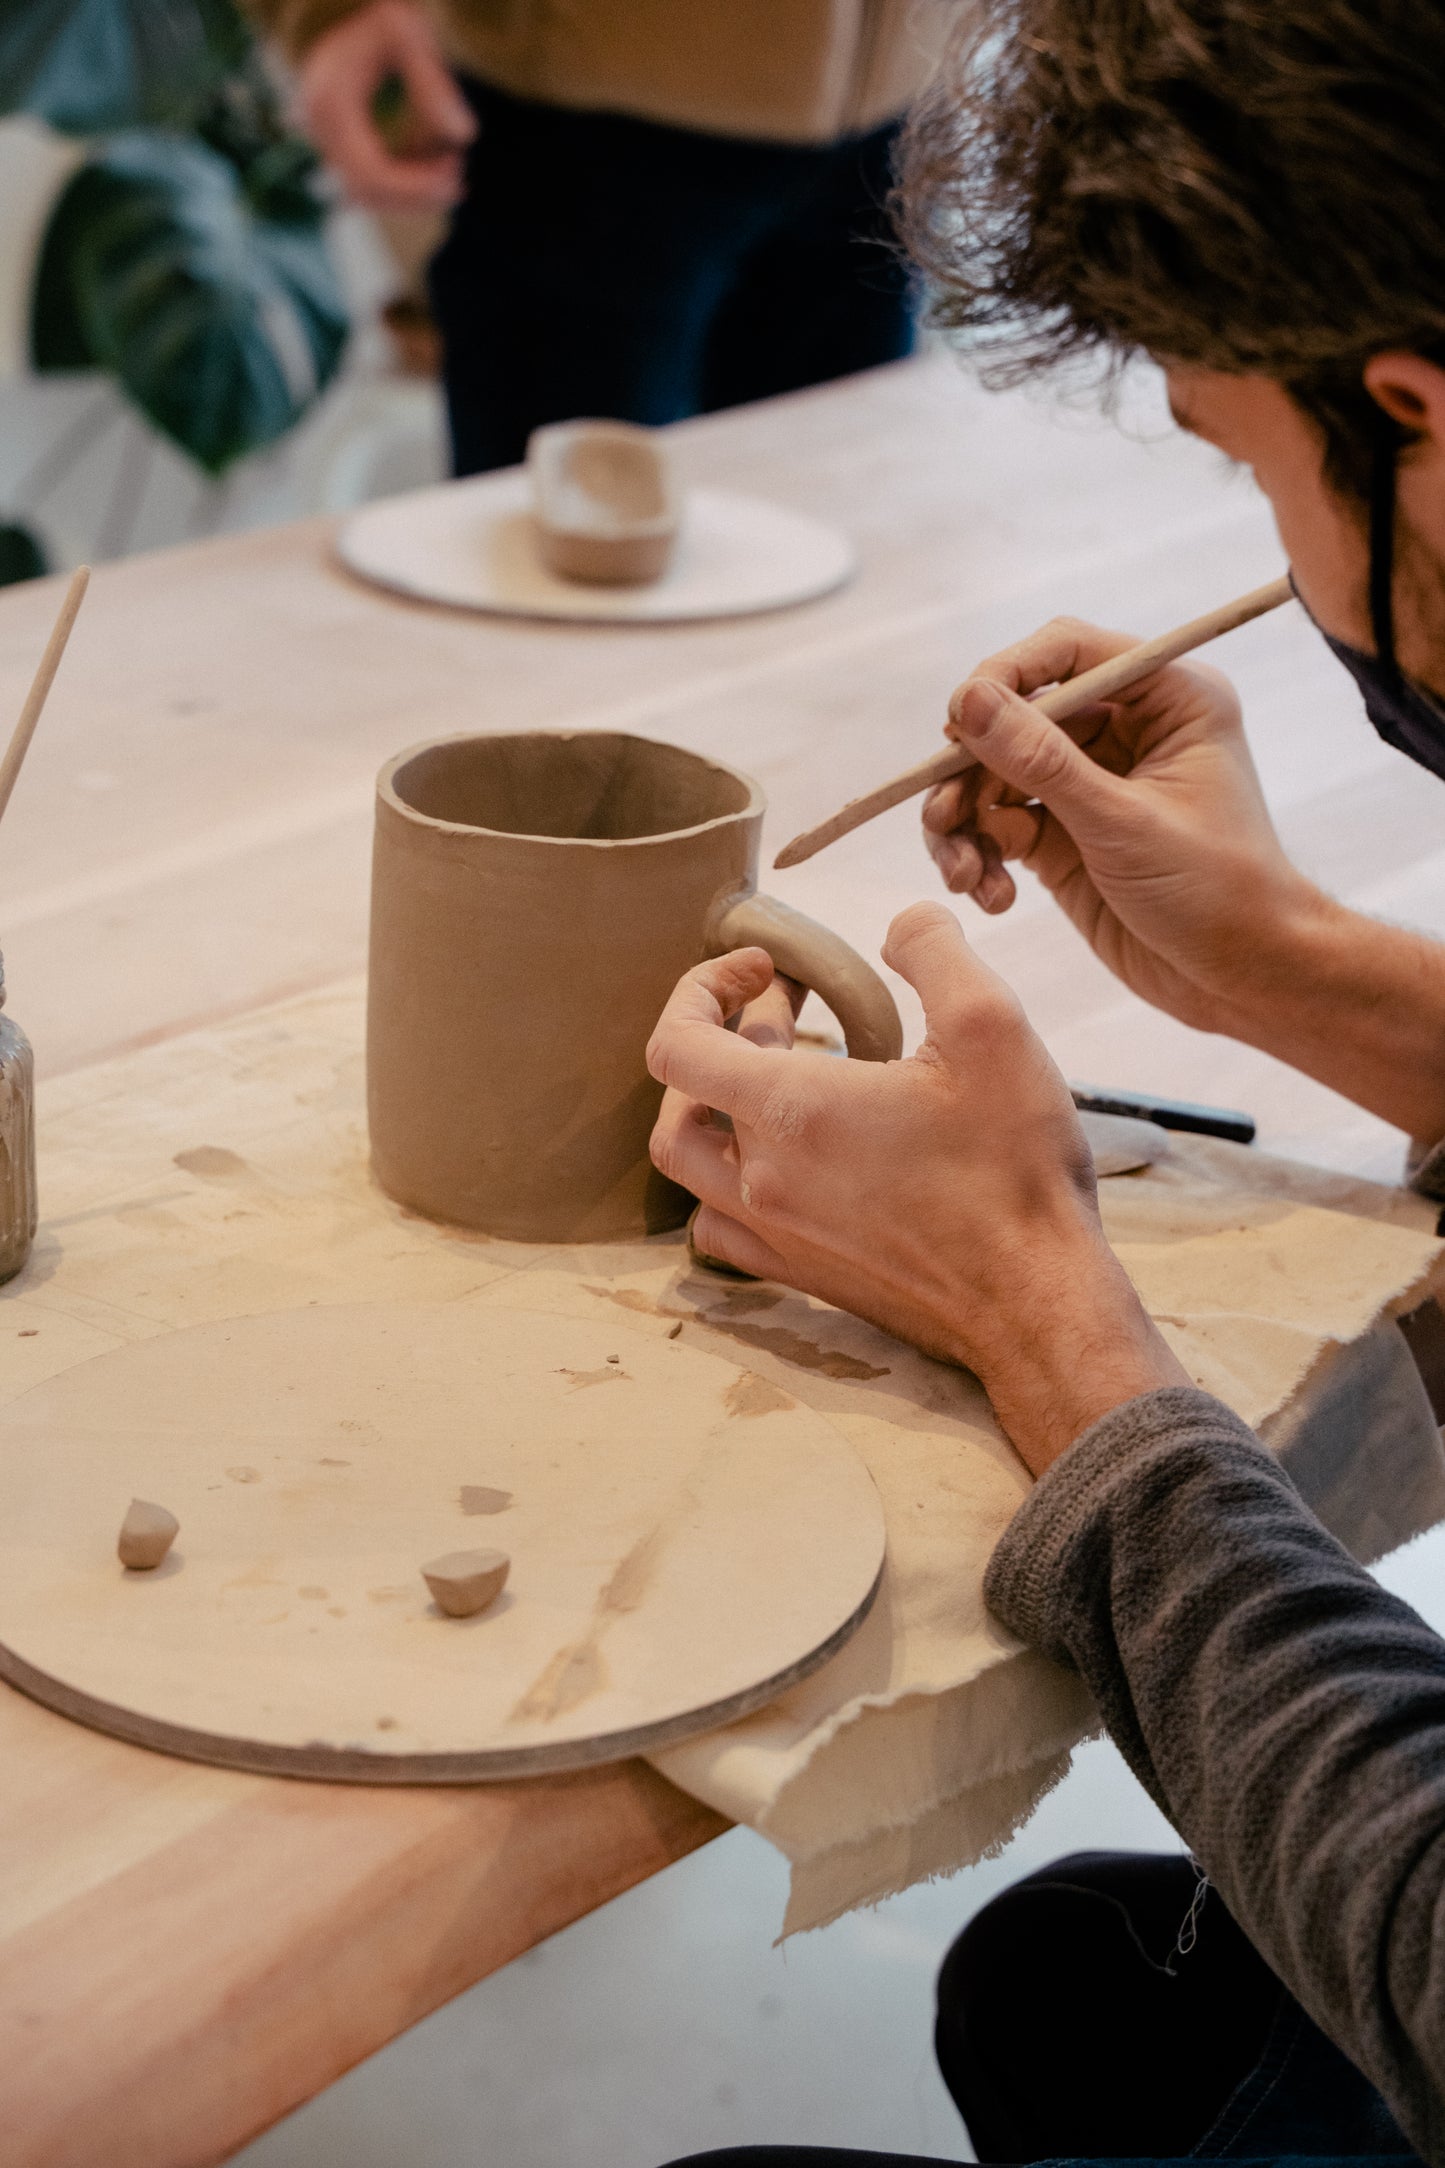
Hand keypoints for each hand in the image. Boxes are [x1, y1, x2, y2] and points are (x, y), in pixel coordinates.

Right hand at [298, 0, 474, 210]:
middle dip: (415, 195)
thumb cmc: (377, 13)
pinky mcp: (338, 141)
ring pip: (367, 194)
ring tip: (452, 166)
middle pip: (366, 192)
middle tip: (458, 181)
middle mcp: (319, 128)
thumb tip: (465, 135)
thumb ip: (434, 82)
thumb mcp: (408, 33)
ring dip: (411, 193)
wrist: (341, 5)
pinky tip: (437, 162)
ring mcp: (325, 137)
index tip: (454, 180)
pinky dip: (404, 181)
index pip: (370, 174)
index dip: (413, 188)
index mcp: (332, 103)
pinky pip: (370, 179)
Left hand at [648, 904, 1184, 1474]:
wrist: (1037, 1302)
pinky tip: (787, 1159)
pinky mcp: (803, 1274)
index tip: (763, 969)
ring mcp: (777, 1235)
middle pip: (680, 1100)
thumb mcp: (993, 1026)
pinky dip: (730, 1181)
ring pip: (692, 1167)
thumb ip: (934, 951)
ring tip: (776, 1078)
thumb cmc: (1013, 1168)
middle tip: (788, 1007)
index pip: (676, 1043)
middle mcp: (763, 1178)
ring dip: (713, 1110)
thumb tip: (903, 923)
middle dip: (722, 1036)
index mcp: (790, 1112)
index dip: (701, 988)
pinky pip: (723, 1226)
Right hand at [923, 616, 1328, 1035]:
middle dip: (971, 769)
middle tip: (942, 815)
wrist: (1241, 978)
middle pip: (1017, 717)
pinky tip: (991, 896)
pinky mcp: (1063, 836)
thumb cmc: (1216, 892)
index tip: (957, 721)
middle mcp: (1126, 730)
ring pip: (996, 775)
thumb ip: (1042, 761)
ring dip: (965, 821)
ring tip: (962, 873)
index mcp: (1168, 698)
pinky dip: (981, 856)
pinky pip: (998, 825)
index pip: (1068, 652)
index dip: (1005, 676)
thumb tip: (969, 700)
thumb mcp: (1122, 823)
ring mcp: (1090, 783)